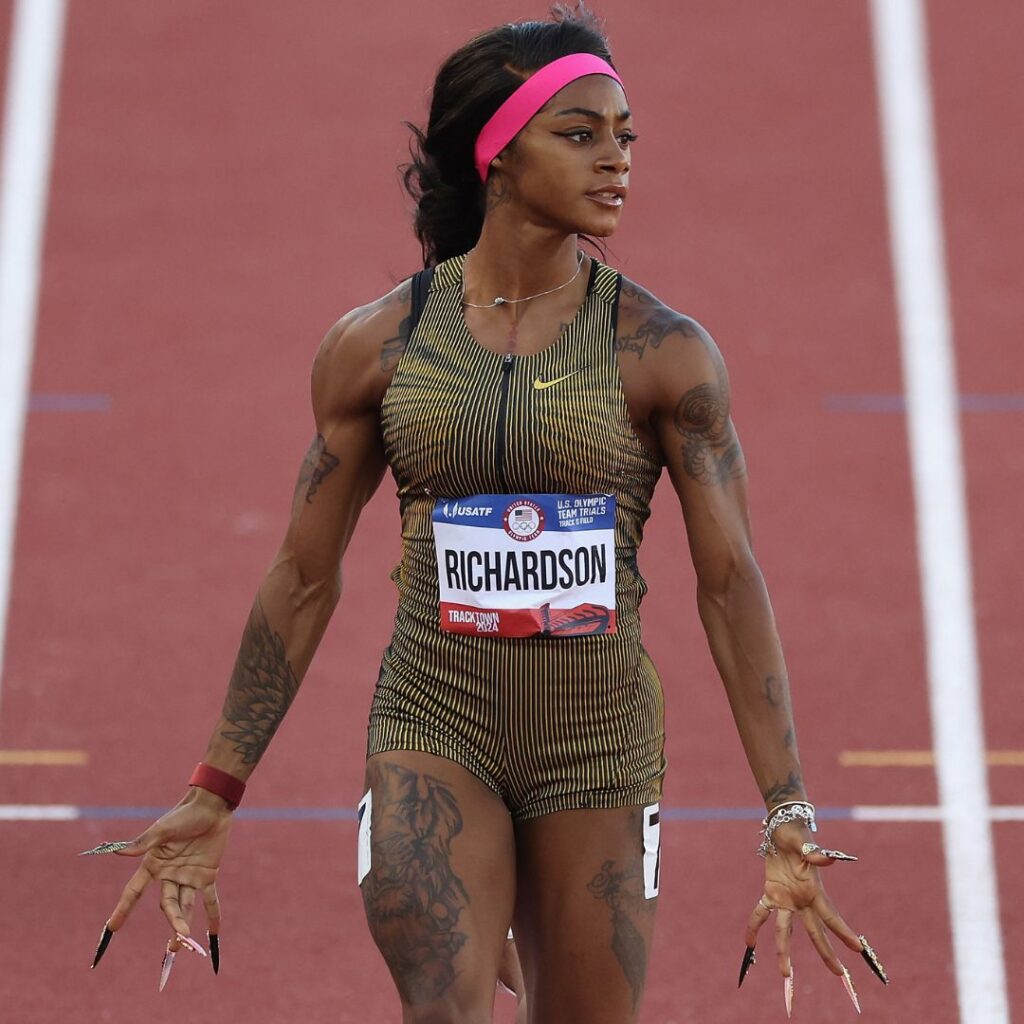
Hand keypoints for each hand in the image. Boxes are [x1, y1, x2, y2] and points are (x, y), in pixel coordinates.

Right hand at [86, 787, 232, 980]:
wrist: (211, 806)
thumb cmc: (183, 815)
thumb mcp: (162, 829)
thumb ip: (143, 843)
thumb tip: (118, 852)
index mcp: (153, 864)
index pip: (134, 891)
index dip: (123, 909)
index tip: (112, 928)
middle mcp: (169, 874)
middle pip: (166, 904)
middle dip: (172, 922)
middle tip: (176, 943)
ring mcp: (188, 876)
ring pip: (185, 906)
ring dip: (184, 924)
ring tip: (181, 946)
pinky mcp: (207, 874)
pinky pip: (209, 899)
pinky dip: (212, 915)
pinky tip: (214, 934)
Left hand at [739, 821, 886, 1014]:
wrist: (781, 827)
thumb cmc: (795, 834)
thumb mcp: (803, 842)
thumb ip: (814, 853)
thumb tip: (827, 859)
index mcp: (814, 890)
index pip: (830, 915)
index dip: (843, 932)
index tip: (858, 948)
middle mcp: (803, 900)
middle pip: (815, 931)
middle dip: (826, 952)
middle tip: (838, 973)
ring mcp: (787, 899)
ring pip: (787, 930)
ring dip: (784, 951)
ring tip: (785, 973)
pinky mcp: (771, 893)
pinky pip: (762, 913)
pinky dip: (754, 926)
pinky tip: (748, 942)